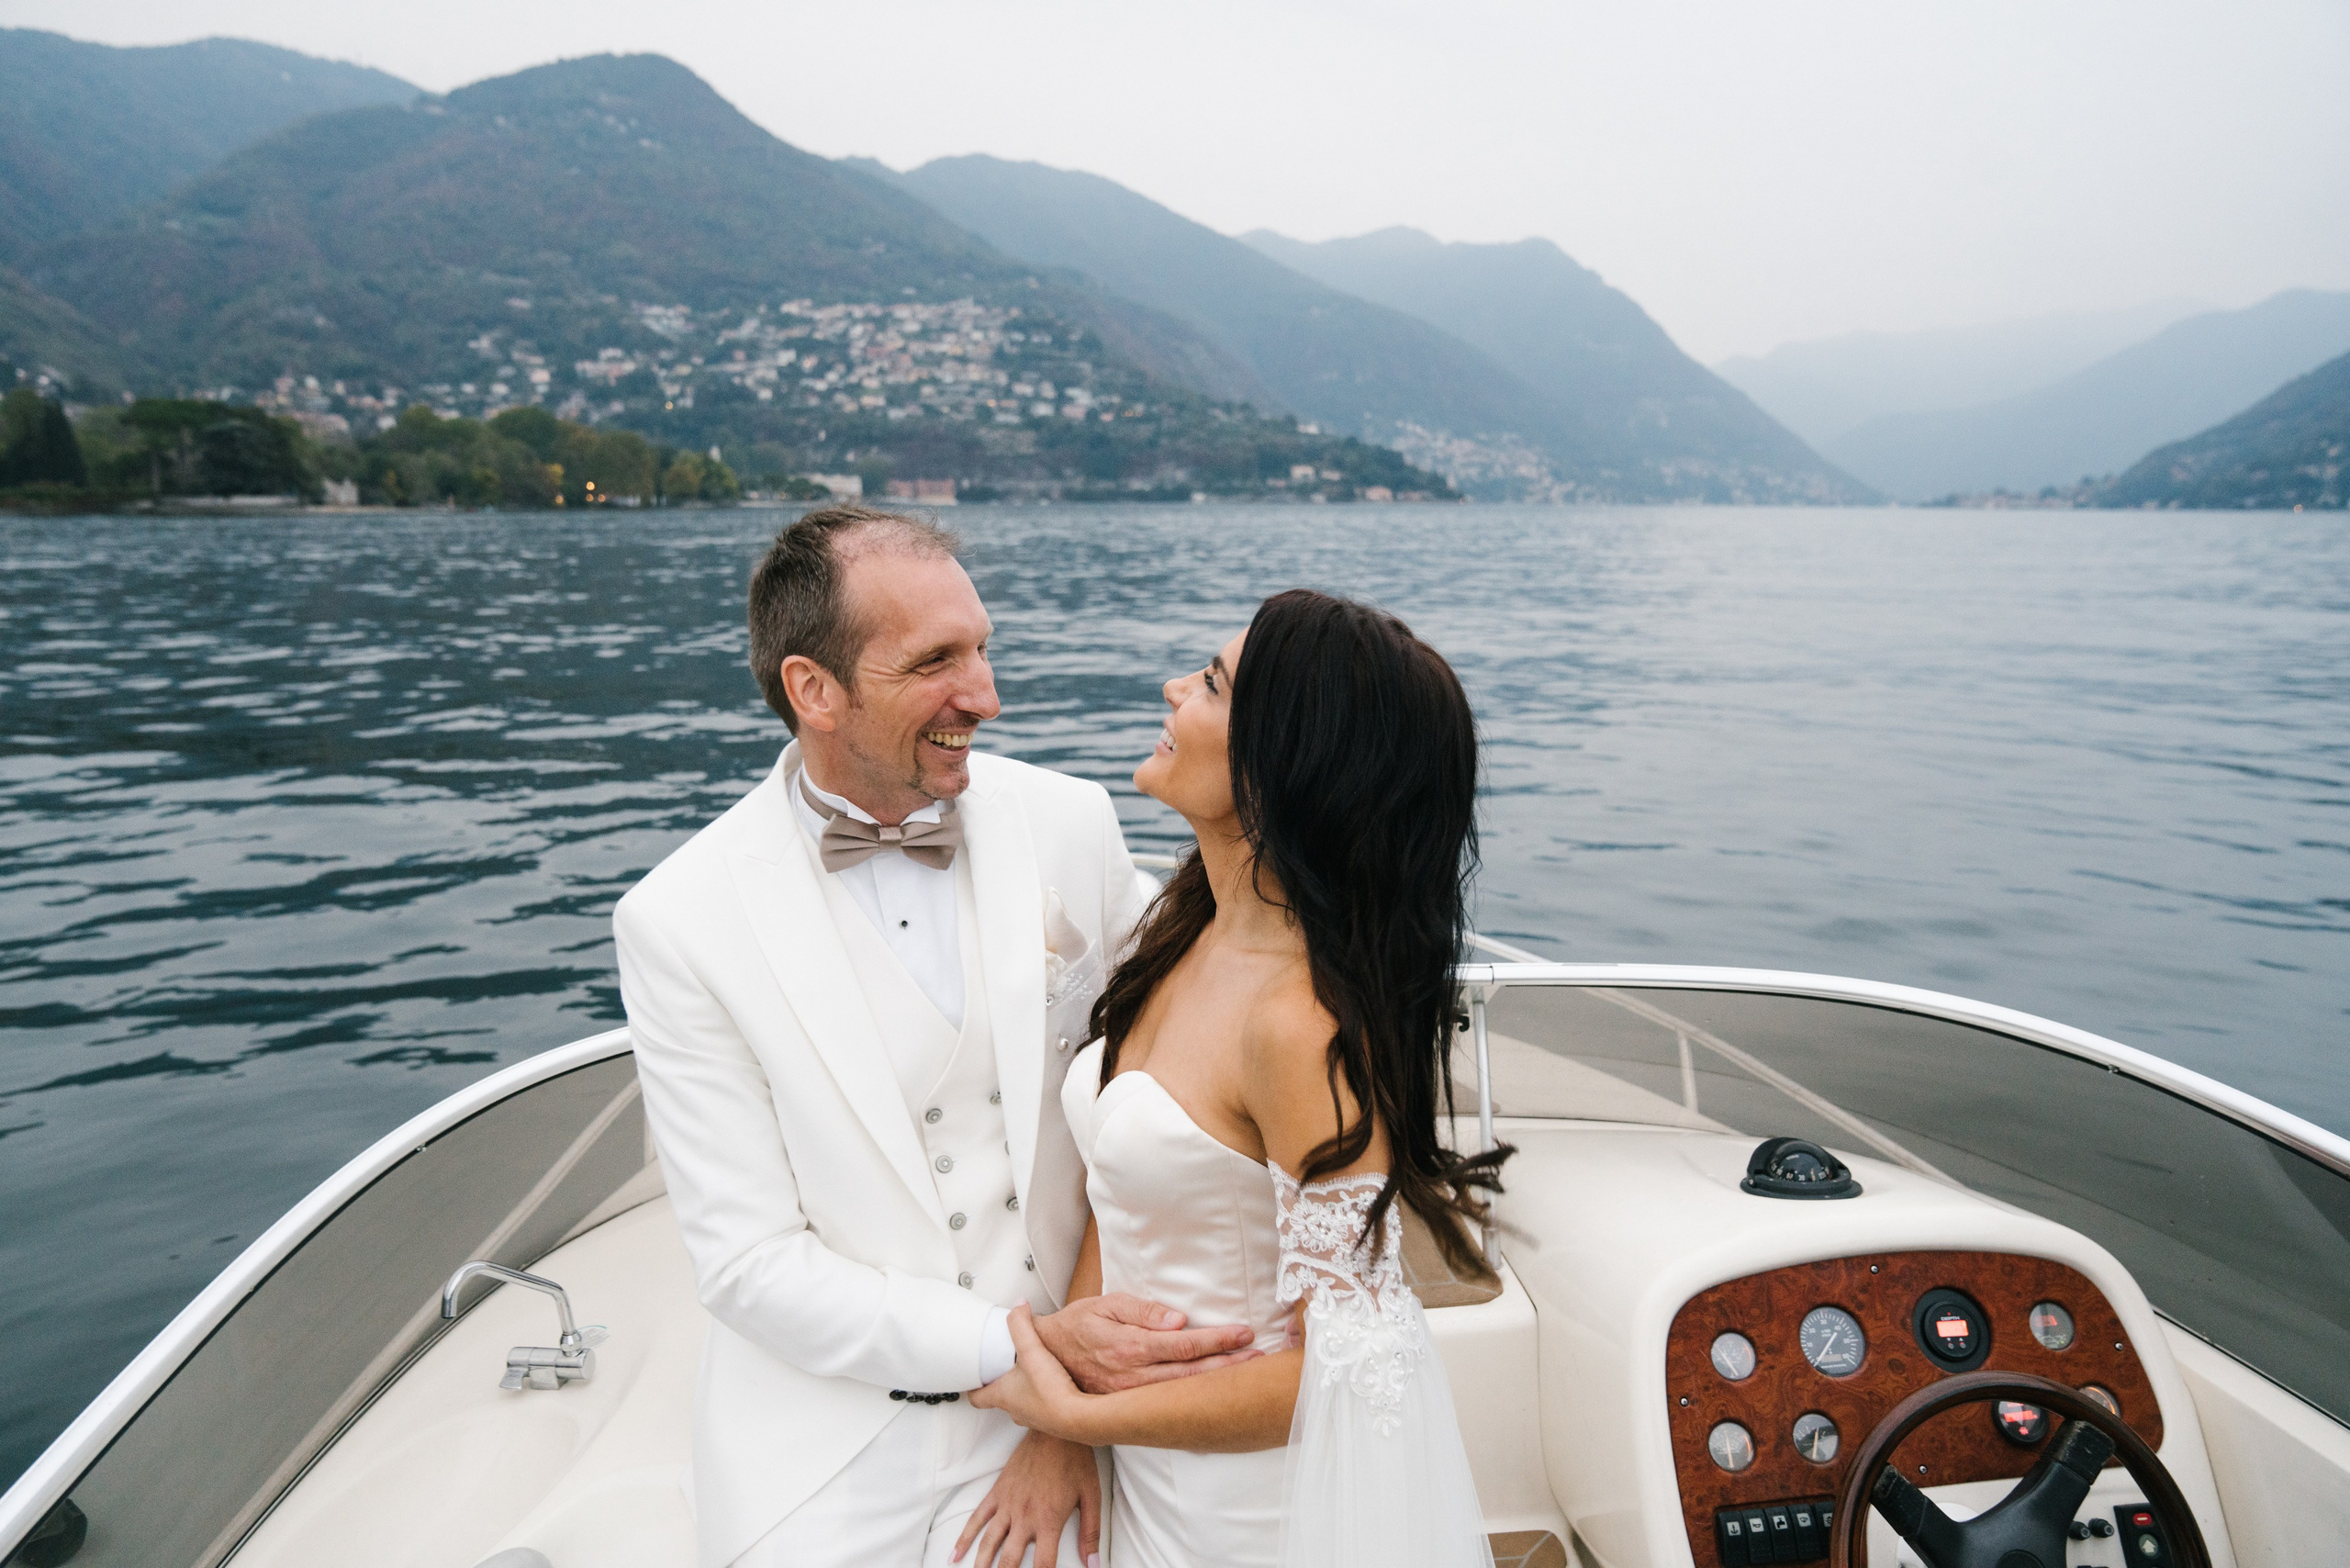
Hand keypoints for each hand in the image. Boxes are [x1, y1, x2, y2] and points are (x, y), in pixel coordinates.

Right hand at [950, 1427, 1100, 1567]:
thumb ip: (1090, 1533)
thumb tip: (1094, 1563)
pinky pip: (977, 1518)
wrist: (1054, 1429)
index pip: (1044, 1564)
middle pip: (1010, 1560)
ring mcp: (1007, 1505)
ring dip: (982, 1565)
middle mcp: (1025, 1516)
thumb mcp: (1091, 1496)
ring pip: (989, 1543)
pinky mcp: (997, 1492)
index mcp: (1049, 1521)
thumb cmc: (1075, 1461)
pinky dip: (964, 1538)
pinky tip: (955, 1554)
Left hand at [971, 1305, 1094, 1441]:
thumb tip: (1018, 1305)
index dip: (973, 1387)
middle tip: (1003, 1369)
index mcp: (1003, 1396)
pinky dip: (1044, 1396)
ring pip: (1022, 1403)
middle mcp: (1016, 1410)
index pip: (977, 1397)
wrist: (1080, 1418)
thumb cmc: (1051, 1391)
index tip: (972, 1378)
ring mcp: (1034, 1417)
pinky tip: (1055, 1384)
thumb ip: (1021, 1325)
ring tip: (1032, 1373)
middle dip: (1001, 1383)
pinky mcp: (1052, 1420)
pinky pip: (1043, 1407)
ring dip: (1024, 1389)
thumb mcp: (1032, 1350)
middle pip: (1000, 1398)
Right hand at [1034, 1292, 1259, 1392]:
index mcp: (1129, 1346)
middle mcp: (1133, 1377)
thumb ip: (1142, 1310)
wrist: (1045, 1359)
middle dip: (1228, 1365)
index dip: (1217, 1339)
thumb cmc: (1078, 1324)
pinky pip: (1167, 1404)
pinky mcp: (1129, 1408)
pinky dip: (1193, 1399)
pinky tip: (1213, 1394)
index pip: (1184, 1344)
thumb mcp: (1105, 1304)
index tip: (1244, 1332)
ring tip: (1246, 1375)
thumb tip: (1178, 1319)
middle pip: (1191, 1373)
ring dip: (1216, 1384)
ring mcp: (1132, 1397)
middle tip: (1260, 1358)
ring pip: (1182, 1392)